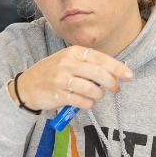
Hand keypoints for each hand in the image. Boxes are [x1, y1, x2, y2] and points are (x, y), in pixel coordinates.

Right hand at [11, 46, 132, 111]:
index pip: (100, 58)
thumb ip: (89, 65)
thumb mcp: (68, 61)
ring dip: (98, 96)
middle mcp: (68, 63)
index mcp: (73, 52)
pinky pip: (82, 102)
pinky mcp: (59, 95)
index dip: (117, 67)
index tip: (129, 75)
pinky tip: (86, 103)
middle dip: (112, 83)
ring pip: (92, 89)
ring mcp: (62, 79)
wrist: (26, 86)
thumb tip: (115, 72)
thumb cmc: (52, 73)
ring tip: (95, 96)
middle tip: (116, 89)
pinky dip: (88, 104)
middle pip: (99, 74)